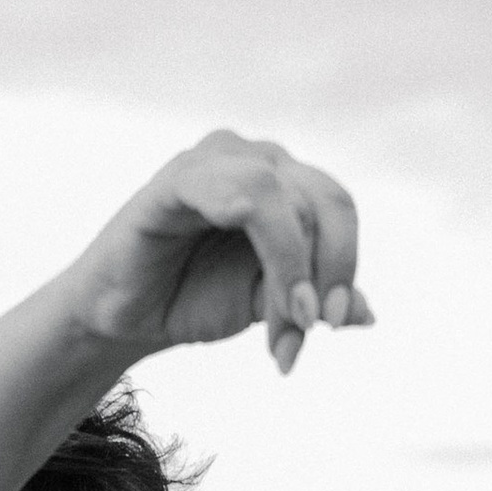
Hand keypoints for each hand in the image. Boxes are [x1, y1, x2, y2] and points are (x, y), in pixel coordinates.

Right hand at [64, 131, 369, 376]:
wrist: (124, 317)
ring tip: (286, 328)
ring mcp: (218, 161)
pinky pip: (238, 191)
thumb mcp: (265, 304)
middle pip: (324, 203)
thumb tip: (367, 314)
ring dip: (294, 272)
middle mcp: (258, 160)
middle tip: (309, 330)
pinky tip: (265, 283)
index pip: (337, 211)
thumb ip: (310, 299)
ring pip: (288, 202)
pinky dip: (262, 228)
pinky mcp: (179, 177)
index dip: (346, 266)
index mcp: (285, 183)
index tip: (337, 325)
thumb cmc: (192, 298)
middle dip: (324, 276)